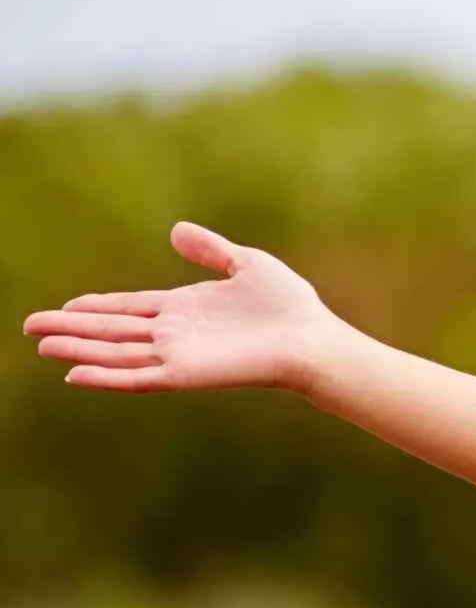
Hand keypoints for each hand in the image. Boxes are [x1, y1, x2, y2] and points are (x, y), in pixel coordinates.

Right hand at [21, 220, 348, 394]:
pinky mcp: (186, 375)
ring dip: (78, 349)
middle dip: (71, 328)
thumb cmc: (289, 306)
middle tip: (31, 327)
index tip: (65, 306)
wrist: (312, 339)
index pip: (129, 308)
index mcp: (185, 309)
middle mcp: (175, 334)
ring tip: (42, 345)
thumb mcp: (246, 264)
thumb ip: (210, 250)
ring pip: (116, 353)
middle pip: (112, 331)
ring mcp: (178, 355)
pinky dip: (107, 376)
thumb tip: (176, 230)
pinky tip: (75, 373)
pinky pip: (138, 377)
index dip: (95, 307)